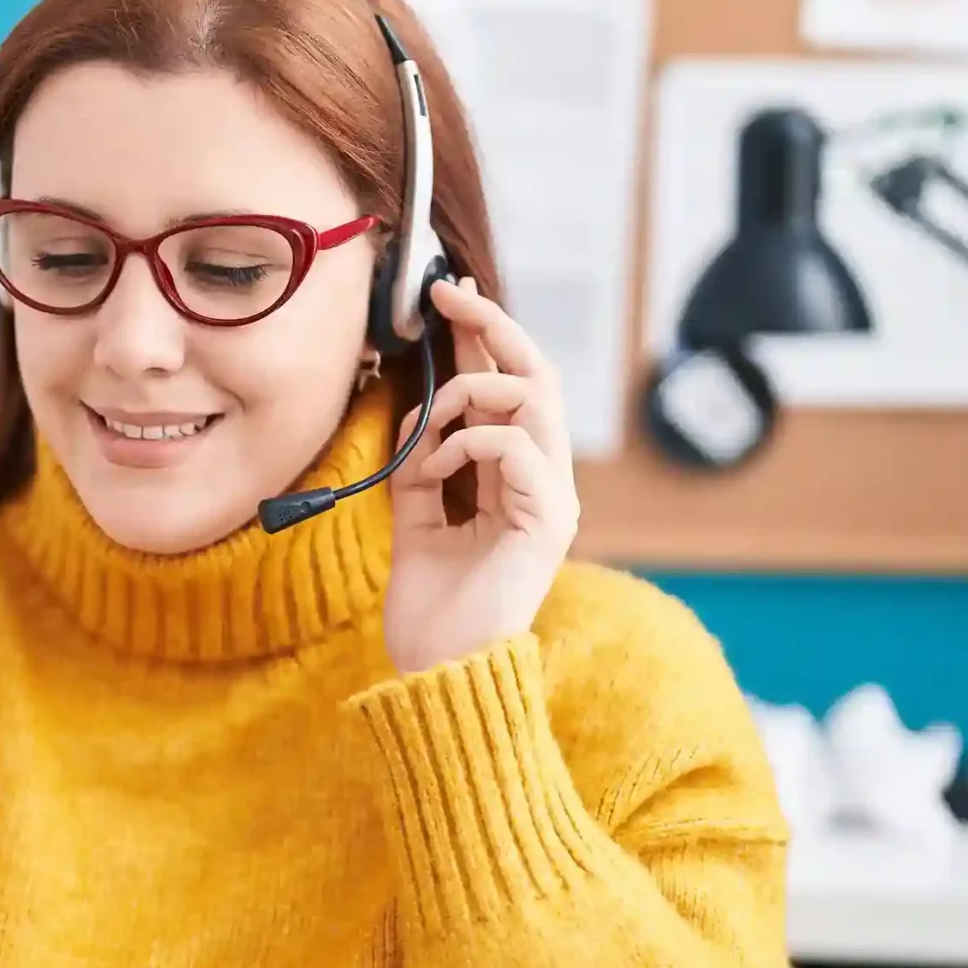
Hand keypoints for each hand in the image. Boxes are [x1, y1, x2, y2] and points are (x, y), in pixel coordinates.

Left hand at [384, 277, 580, 675]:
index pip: (510, 391)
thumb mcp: (414, 521)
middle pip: (537, 377)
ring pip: (535, 400)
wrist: (441, 671)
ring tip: (433, 419)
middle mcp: (544, 482)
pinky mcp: (548, 522)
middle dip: (492, 328)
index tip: (448, 299)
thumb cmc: (432, 609)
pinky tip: (436, 468)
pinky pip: (518, 449)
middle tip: (449, 297)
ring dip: (474, 392)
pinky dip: (469, 443)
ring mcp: (553, 500)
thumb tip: (414, 416)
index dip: (483, 340)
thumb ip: (420, 468)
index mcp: (517, 480)